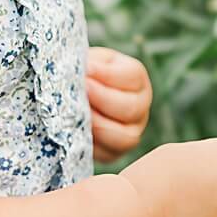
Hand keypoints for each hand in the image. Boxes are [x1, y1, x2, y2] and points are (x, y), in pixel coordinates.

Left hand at [86, 46, 151, 164]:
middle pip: (131, 108)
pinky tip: (76, 131)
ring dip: (98, 126)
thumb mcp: (88, 61)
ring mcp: (132, 132)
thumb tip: (85, 71)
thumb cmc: (83, 75)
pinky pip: (108, 155)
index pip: (132, 76)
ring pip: (125, 138)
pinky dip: (92, 145)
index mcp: (136, 79)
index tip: (85, 70)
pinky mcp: (115, 152)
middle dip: (102, 101)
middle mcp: (140, 106)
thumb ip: (87, 63)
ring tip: (76, 115)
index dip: (107, 75)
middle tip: (80, 92)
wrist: (75, 98)